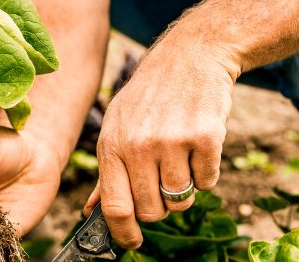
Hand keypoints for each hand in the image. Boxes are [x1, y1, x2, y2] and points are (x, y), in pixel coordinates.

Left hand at [83, 42, 236, 248]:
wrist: (190, 57)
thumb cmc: (149, 97)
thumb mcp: (117, 127)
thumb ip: (107, 173)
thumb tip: (90, 212)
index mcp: (112, 145)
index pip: (115, 206)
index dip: (124, 233)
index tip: (131, 243)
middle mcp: (139, 145)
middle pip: (151, 210)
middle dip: (159, 207)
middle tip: (162, 184)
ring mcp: (172, 142)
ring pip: (181, 199)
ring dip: (184, 189)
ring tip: (180, 160)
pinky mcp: (205, 138)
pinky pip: (208, 182)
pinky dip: (206, 173)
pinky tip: (198, 147)